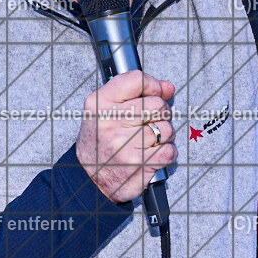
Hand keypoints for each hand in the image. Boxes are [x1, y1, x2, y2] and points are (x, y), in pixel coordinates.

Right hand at [75, 70, 176, 203]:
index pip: (137, 80)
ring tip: (150, 139)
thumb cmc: (100, 140)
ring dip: (164, 135)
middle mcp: (111, 121)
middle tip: (150, 121)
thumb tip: (168, 87)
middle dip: (161, 113)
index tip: (155, 93)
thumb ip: (137, 93)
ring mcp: (124, 144)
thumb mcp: (107, 109)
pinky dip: (167, 152)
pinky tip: (154, 153)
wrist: (88, 177)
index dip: (153, 86)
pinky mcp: (138, 164)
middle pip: (157, 105)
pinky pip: (169, 151)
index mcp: (100, 103)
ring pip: (166, 129)